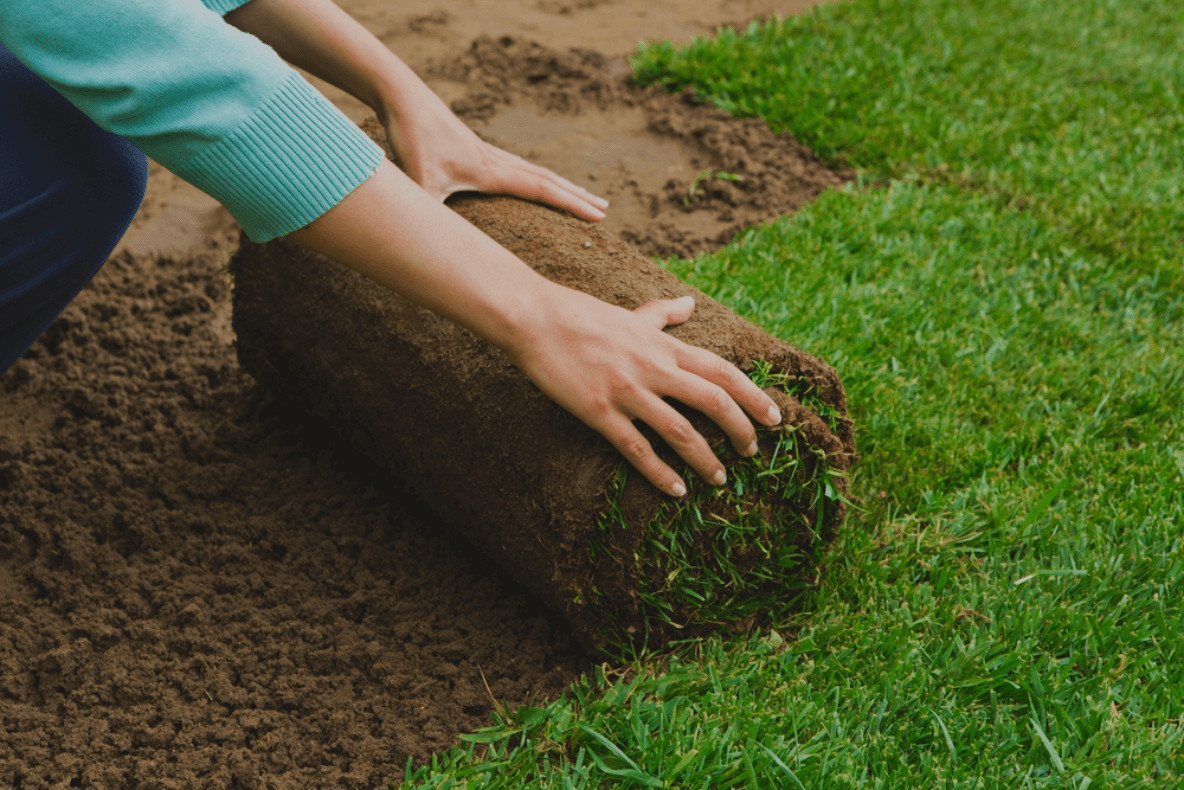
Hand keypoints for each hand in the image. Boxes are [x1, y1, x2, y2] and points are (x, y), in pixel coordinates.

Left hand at [378, 91, 608, 222]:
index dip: (572, 205)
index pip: (543, 190)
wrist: (403, 97)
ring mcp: (489, 154)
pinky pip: (519, 167)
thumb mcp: (417, 183)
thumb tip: (428, 246)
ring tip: (582, 194)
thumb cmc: (411, 138)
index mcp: (492, 171)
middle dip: (578, 197)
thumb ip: (427, 214)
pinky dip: (538, 177)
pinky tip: (537, 181)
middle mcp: (497, 161)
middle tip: (605, 209)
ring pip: (536, 171)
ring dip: (562, 185)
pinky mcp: (478, 150)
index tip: (599, 217)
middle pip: (548, 180)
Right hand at [508, 289, 782, 495]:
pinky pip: (637, 448)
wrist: (534, 318)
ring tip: (720, 479)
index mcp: (662, 345)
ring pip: (680, 430)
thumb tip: (689, 303)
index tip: (774, 417)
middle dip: (740, 429)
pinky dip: (660, 473)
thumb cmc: (579, 315)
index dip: (753, 395)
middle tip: (753, 453)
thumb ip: (663, 314)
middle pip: (713, 401)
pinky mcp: (599, 411)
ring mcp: (627, 391)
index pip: (722, 370)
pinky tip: (676, 491)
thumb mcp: (630, 314)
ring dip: (706, 458)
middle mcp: (653, 367)